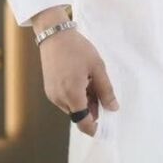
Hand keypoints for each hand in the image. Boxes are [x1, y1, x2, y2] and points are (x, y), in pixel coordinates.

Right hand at [33, 11, 119, 135]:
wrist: (54, 34)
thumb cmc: (78, 49)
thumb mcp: (97, 67)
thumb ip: (106, 90)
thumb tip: (113, 108)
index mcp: (72, 94)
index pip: (83, 122)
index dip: (94, 127)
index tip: (105, 124)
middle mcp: (59, 99)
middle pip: (78, 114)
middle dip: (92, 109)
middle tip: (102, 93)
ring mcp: (52, 94)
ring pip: (71, 107)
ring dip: (83, 102)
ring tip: (91, 81)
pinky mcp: (49, 89)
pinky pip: (64, 99)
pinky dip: (74, 96)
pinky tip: (81, 80)